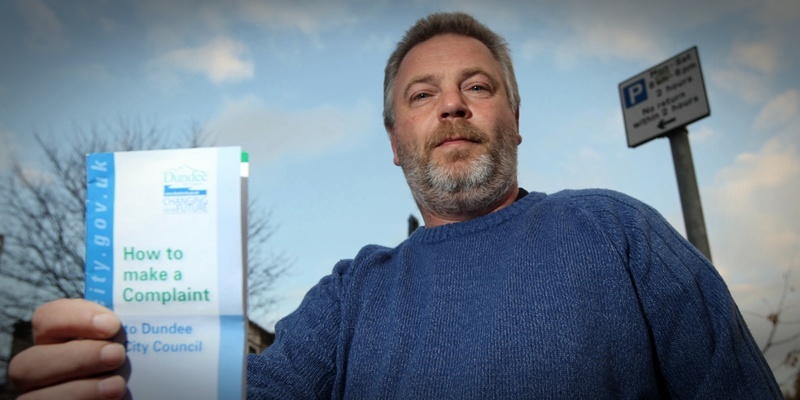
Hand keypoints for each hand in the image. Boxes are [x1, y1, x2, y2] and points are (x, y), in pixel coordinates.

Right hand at [8, 298, 126, 399]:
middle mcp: (38, 369)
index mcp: (55, 342)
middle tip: (117, 355)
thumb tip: (155, 310)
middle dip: (78, 356)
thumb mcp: (128, 346)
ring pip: (34, 396)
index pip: (47, 318)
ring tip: (117, 386)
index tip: (112, 324)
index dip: (75, 317)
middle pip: (32, 360)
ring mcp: (39, 395)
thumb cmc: (133, 372)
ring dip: (79, 389)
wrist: (136, 392)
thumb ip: (126, 332)